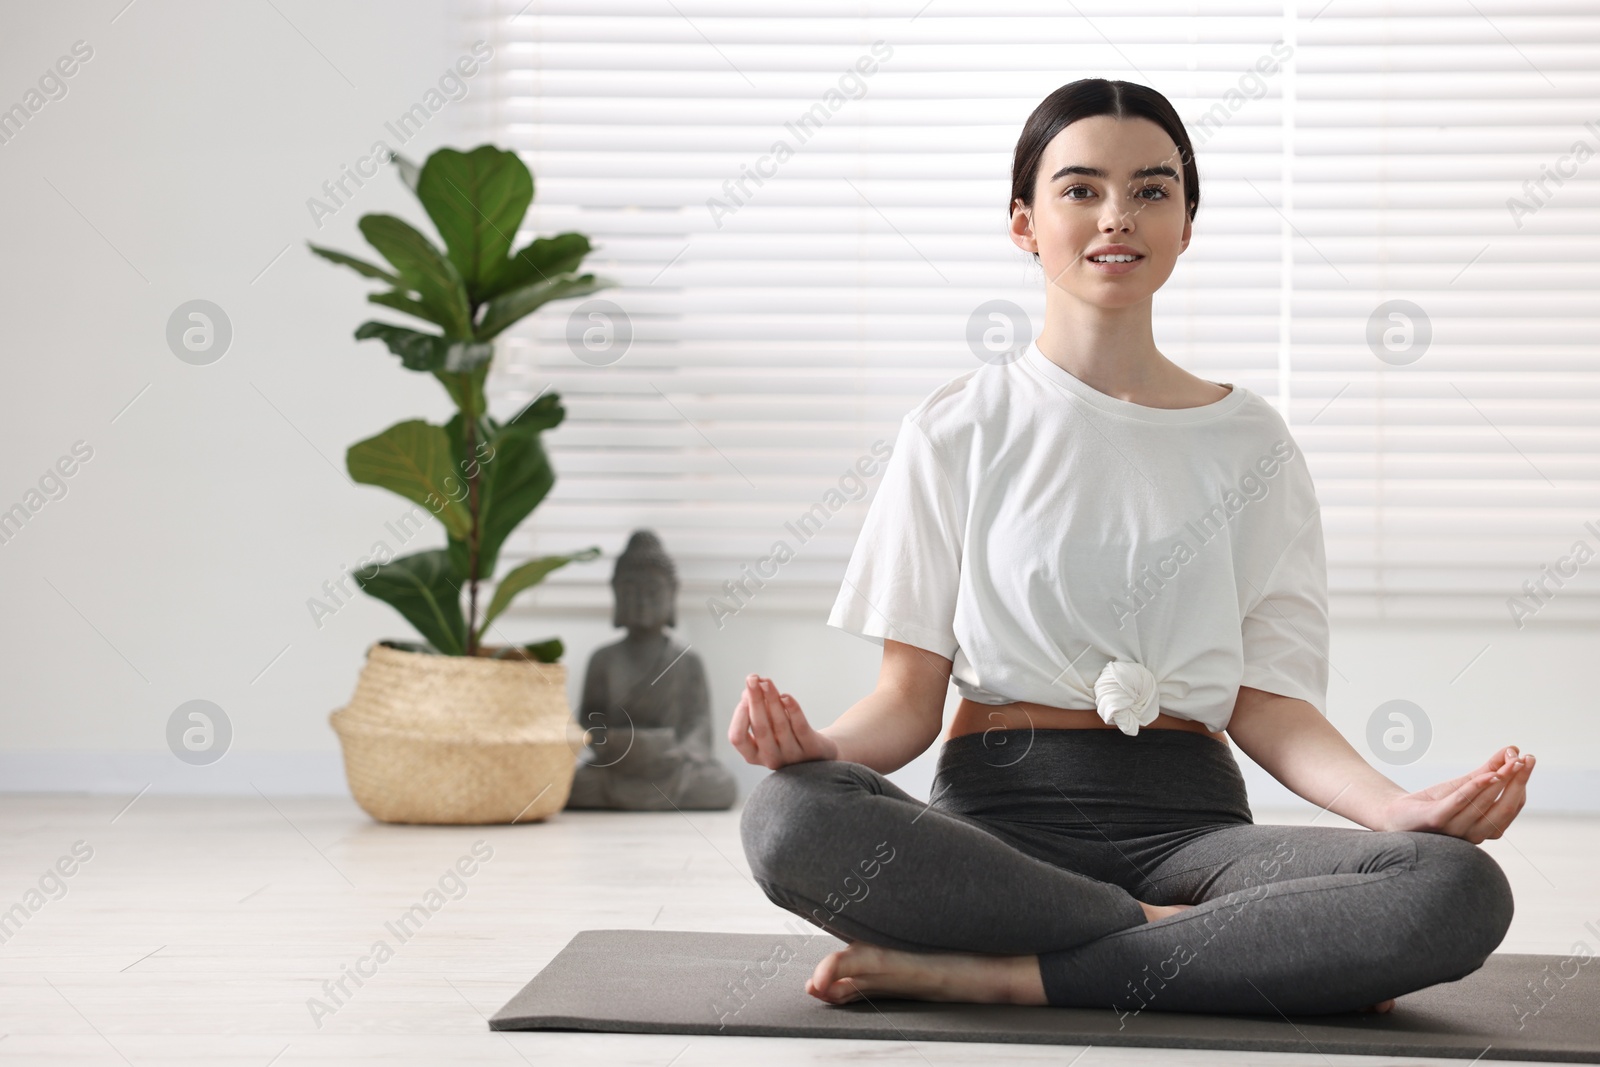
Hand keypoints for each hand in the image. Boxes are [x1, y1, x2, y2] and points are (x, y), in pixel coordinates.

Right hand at [728, 674, 838, 768]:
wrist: (819, 752)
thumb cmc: (785, 734)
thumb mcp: (767, 725)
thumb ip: (755, 709)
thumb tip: (748, 691)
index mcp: (754, 755)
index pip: (737, 738)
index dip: (739, 715)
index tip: (744, 694)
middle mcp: (771, 759)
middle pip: (760, 728)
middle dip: (755, 701)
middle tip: (752, 679)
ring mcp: (792, 756)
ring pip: (780, 725)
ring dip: (772, 700)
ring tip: (766, 682)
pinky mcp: (812, 749)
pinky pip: (800, 727)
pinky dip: (793, 710)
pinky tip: (786, 696)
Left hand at [1378, 746, 1533, 842]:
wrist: (1396, 813)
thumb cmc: (1435, 801)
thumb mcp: (1465, 784)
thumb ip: (1488, 770)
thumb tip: (1513, 750)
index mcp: (1486, 828)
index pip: (1511, 806)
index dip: (1521, 783)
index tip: (1528, 759)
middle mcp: (1475, 834)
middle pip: (1503, 809)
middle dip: (1517, 782)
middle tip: (1527, 759)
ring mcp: (1455, 830)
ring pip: (1483, 806)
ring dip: (1499, 783)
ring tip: (1511, 762)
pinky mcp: (1435, 821)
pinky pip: (1458, 805)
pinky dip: (1474, 790)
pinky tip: (1487, 775)